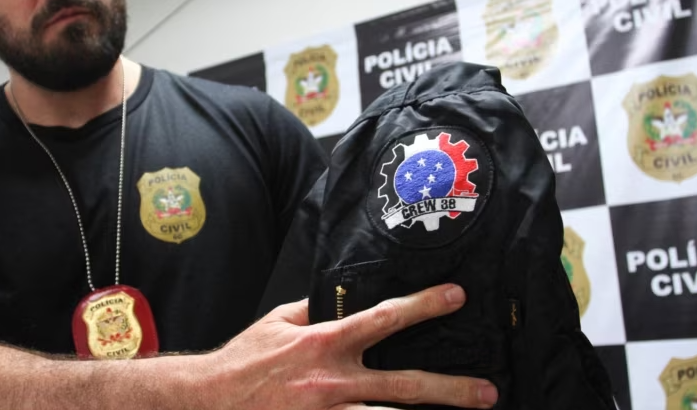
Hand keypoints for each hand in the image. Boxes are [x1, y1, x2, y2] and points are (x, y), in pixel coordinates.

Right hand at [209, 284, 497, 409]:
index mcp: (323, 343)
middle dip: (450, 390)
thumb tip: (338, 297)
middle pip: (404, 386)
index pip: (383, 319)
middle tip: (488, 392)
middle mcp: (332, 381)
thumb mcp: (277, 323)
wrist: (208, 400)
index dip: (423, 306)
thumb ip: (312, 311)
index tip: (456, 297)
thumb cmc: (243, 362)